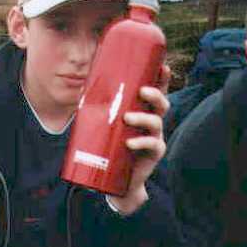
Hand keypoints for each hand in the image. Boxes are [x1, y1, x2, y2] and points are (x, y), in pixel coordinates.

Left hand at [107, 64, 170, 214]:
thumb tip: (83, 87)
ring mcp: (155, 137)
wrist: (118, 179)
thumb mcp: (106, 123)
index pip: (157, 91)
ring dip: (143, 118)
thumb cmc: (111, 145)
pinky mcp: (153, 155)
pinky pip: (152, 146)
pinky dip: (141, 143)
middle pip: (162, 103)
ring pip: (156, 122)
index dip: (162, 78)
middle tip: (142, 91)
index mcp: (143, 110)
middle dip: (155, 94)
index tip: (163, 66)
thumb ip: (99, 107)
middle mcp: (152, 121)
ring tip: (127, 118)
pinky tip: (129, 143)